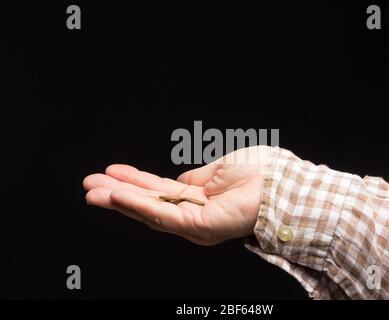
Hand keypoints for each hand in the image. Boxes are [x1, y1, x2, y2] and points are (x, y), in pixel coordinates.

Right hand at [83, 146, 272, 244]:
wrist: (282, 184)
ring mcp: (196, 222)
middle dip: (118, 193)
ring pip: (150, 211)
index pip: (159, 191)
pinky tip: (118, 195)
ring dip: (120, 199)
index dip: (134, 182)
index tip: (112, 172)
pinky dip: (138, 205)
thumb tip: (180, 181)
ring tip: (93, 191)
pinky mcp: (200, 227)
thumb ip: (195, 178)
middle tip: (90, 184)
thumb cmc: (260, 173)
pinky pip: (163, 215)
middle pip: (149, 203)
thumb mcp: (218, 169)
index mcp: (199, 198)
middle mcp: (194, 212)